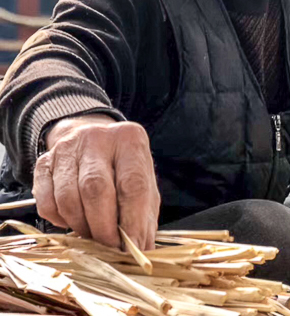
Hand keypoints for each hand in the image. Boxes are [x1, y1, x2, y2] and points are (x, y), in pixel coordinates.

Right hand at [32, 114, 159, 250]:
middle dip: (102, 227)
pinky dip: (59, 220)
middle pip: (95, 189)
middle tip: (109, 247)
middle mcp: (97, 138)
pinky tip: (72, 221)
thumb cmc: (123, 169)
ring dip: (80, 225)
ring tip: (93, 235)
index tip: (133, 247)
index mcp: (129, 140)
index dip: (132, 221)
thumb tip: (142, 252)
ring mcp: (67, 148)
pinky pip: (46, 201)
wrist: (92, 140)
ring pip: (67, 197)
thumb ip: (144, 216)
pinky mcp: (43, 162)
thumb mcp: (144, 184)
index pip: (133, 184)